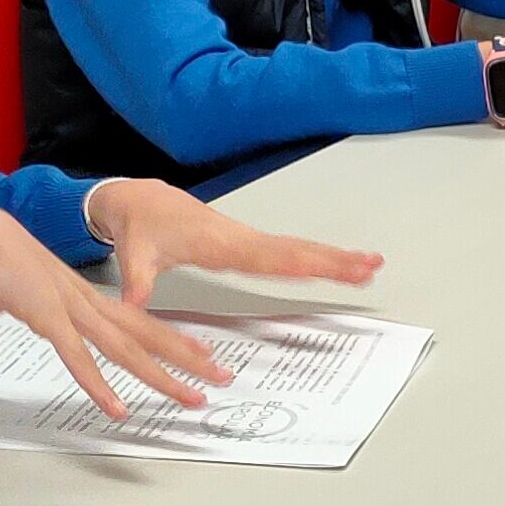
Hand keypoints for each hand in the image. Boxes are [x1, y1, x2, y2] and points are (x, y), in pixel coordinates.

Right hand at [0, 190, 222, 420]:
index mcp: (75, 296)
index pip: (134, 322)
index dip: (167, 338)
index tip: (198, 353)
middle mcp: (82, 302)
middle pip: (145, 335)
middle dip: (185, 358)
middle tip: (220, 377)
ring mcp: (69, 309)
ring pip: (126, 349)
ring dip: (162, 376)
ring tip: (194, 396)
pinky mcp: (47, 317)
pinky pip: (78, 359)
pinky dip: (99, 386)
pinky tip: (119, 409)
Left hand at [84, 181, 382, 305]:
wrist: (139, 200)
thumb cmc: (141, 225)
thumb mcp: (135, 254)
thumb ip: (137, 280)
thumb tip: (133, 305)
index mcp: (219, 243)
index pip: (267, 256)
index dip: (301, 263)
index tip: (331, 267)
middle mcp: (240, 240)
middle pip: (295, 251)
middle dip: (333, 260)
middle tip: (371, 267)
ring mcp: (246, 240)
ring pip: (297, 249)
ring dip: (333, 258)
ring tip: (369, 265)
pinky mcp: (246, 243)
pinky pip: (287, 250)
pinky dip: (315, 257)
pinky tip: (335, 264)